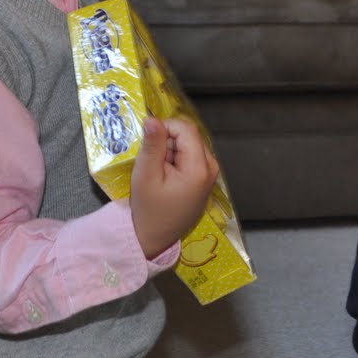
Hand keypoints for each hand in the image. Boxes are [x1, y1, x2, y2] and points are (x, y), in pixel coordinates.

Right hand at [129, 116, 218, 258]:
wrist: (154, 238)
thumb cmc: (149, 210)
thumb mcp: (146, 175)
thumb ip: (152, 145)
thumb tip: (153, 119)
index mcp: (199, 168)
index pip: (185, 129)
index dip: (164, 128)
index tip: (148, 143)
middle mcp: (211, 168)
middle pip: (189, 136)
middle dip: (168, 142)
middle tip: (153, 163)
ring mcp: (210, 174)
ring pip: (188, 145)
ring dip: (170, 152)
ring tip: (158, 173)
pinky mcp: (204, 179)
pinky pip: (190, 157)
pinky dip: (175, 161)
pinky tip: (165, 178)